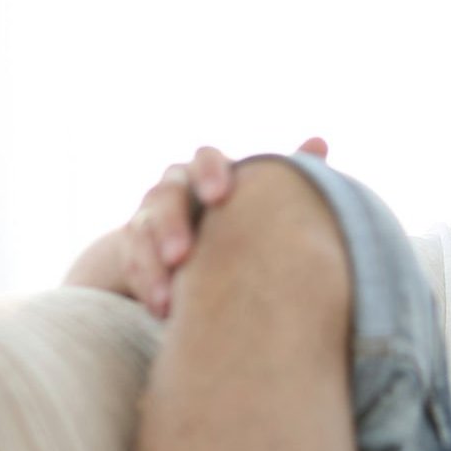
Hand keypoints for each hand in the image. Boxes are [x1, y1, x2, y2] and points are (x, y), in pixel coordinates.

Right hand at [64, 138, 328, 317]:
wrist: (193, 249)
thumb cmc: (238, 218)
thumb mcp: (259, 198)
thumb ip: (287, 174)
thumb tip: (320, 142)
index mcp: (206, 171)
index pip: (205, 158)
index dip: (211, 173)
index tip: (220, 196)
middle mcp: (174, 188)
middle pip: (165, 196)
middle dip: (170, 226)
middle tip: (180, 256)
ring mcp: (148, 216)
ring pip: (141, 232)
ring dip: (151, 265)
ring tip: (167, 301)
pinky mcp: (132, 247)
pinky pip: (131, 262)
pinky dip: (144, 284)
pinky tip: (159, 308)